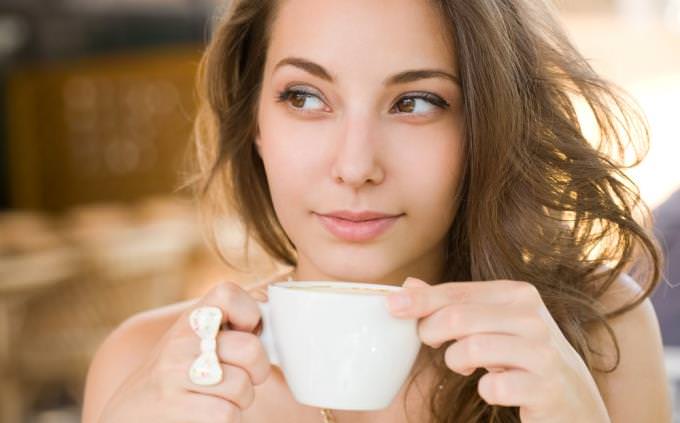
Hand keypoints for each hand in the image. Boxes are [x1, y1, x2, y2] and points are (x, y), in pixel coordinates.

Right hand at [98, 282, 271, 422]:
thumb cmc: (176, 379)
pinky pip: (229, 414)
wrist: (127, 415)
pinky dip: (229, 420)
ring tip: (218, 399)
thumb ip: (228, 327)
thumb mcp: (194, 342)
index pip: (229, 293)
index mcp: (190, 320)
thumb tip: (277, 312)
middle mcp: (180, 342)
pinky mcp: (178, 407)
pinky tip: (208, 415)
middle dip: (257, 370)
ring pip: (243, 387)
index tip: (248, 333)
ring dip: (240, 401)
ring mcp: (176, 374)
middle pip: (250, 349)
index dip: (251, 313)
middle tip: (245, 377)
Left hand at [386, 278, 610, 422]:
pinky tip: (495, 388)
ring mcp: (543, 353)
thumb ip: (452, 305)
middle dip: (432, 332)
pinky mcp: (547, 388)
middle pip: (458, 318)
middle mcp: (533, 318)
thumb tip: (408, 285)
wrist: (575, 403)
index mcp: (518, 294)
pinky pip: (494, 387)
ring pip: (472, 348)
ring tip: (465, 365)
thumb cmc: (521, 359)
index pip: (456, 292)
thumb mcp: (490, 326)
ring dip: (456, 361)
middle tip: (431, 344)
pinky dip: (485, 390)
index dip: (420, 300)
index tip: (391, 306)